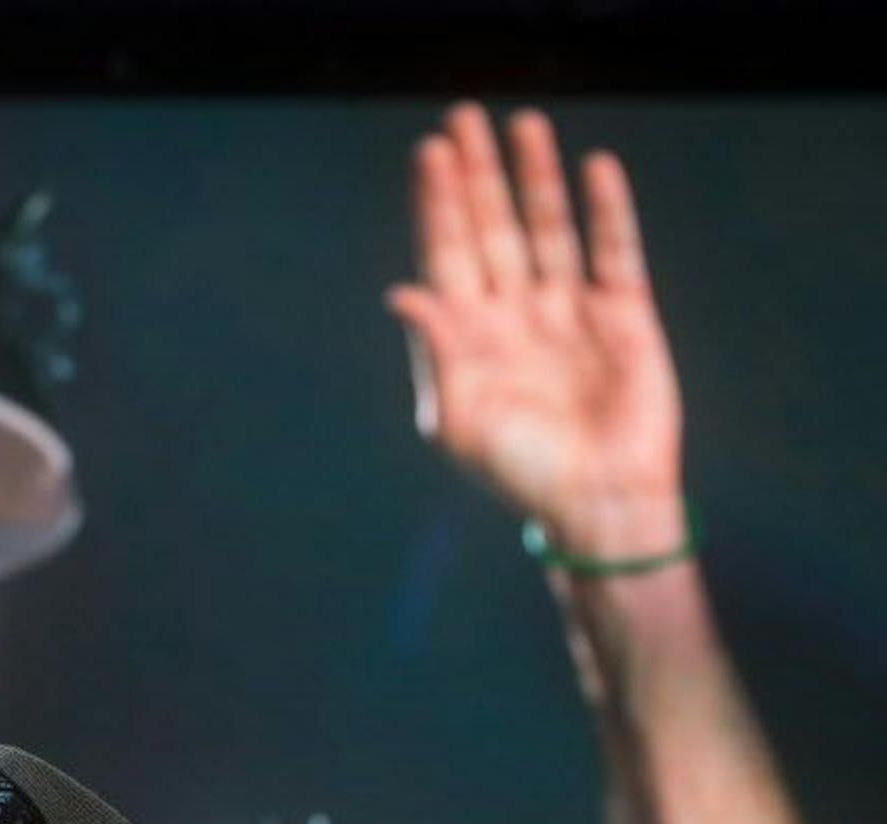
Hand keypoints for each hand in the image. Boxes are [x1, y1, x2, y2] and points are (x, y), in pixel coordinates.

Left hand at [386, 104, 685, 556]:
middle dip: (478, 174)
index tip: (431, 152)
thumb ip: (435, 351)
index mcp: (468, 337)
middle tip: (464, 117)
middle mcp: (514, 314)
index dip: (439, 203)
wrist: (596, 503)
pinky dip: (605, 211)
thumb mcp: (458, 419)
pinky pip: (613, 252)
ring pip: (547, 228)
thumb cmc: (519, 473)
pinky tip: (594, 169)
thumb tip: (401, 290)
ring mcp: (569, 311)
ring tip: (524, 124)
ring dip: (535, 178)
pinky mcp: (624, 317)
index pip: (448, 253)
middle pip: (492, 227)